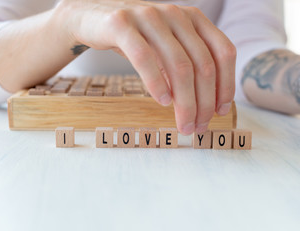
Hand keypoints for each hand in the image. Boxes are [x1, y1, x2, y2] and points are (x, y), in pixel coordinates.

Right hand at [55, 0, 235, 134]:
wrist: (93, 19)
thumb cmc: (135, 39)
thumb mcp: (166, 49)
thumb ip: (186, 67)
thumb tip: (206, 104)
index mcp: (193, 18)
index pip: (223, 52)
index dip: (226, 85)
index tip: (220, 111)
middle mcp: (176, 14)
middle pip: (202, 64)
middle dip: (204, 102)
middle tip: (198, 127)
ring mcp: (149, 16)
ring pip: (179, 65)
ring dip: (185, 102)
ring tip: (184, 123)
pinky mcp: (122, 24)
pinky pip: (145, 59)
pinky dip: (156, 83)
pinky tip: (162, 101)